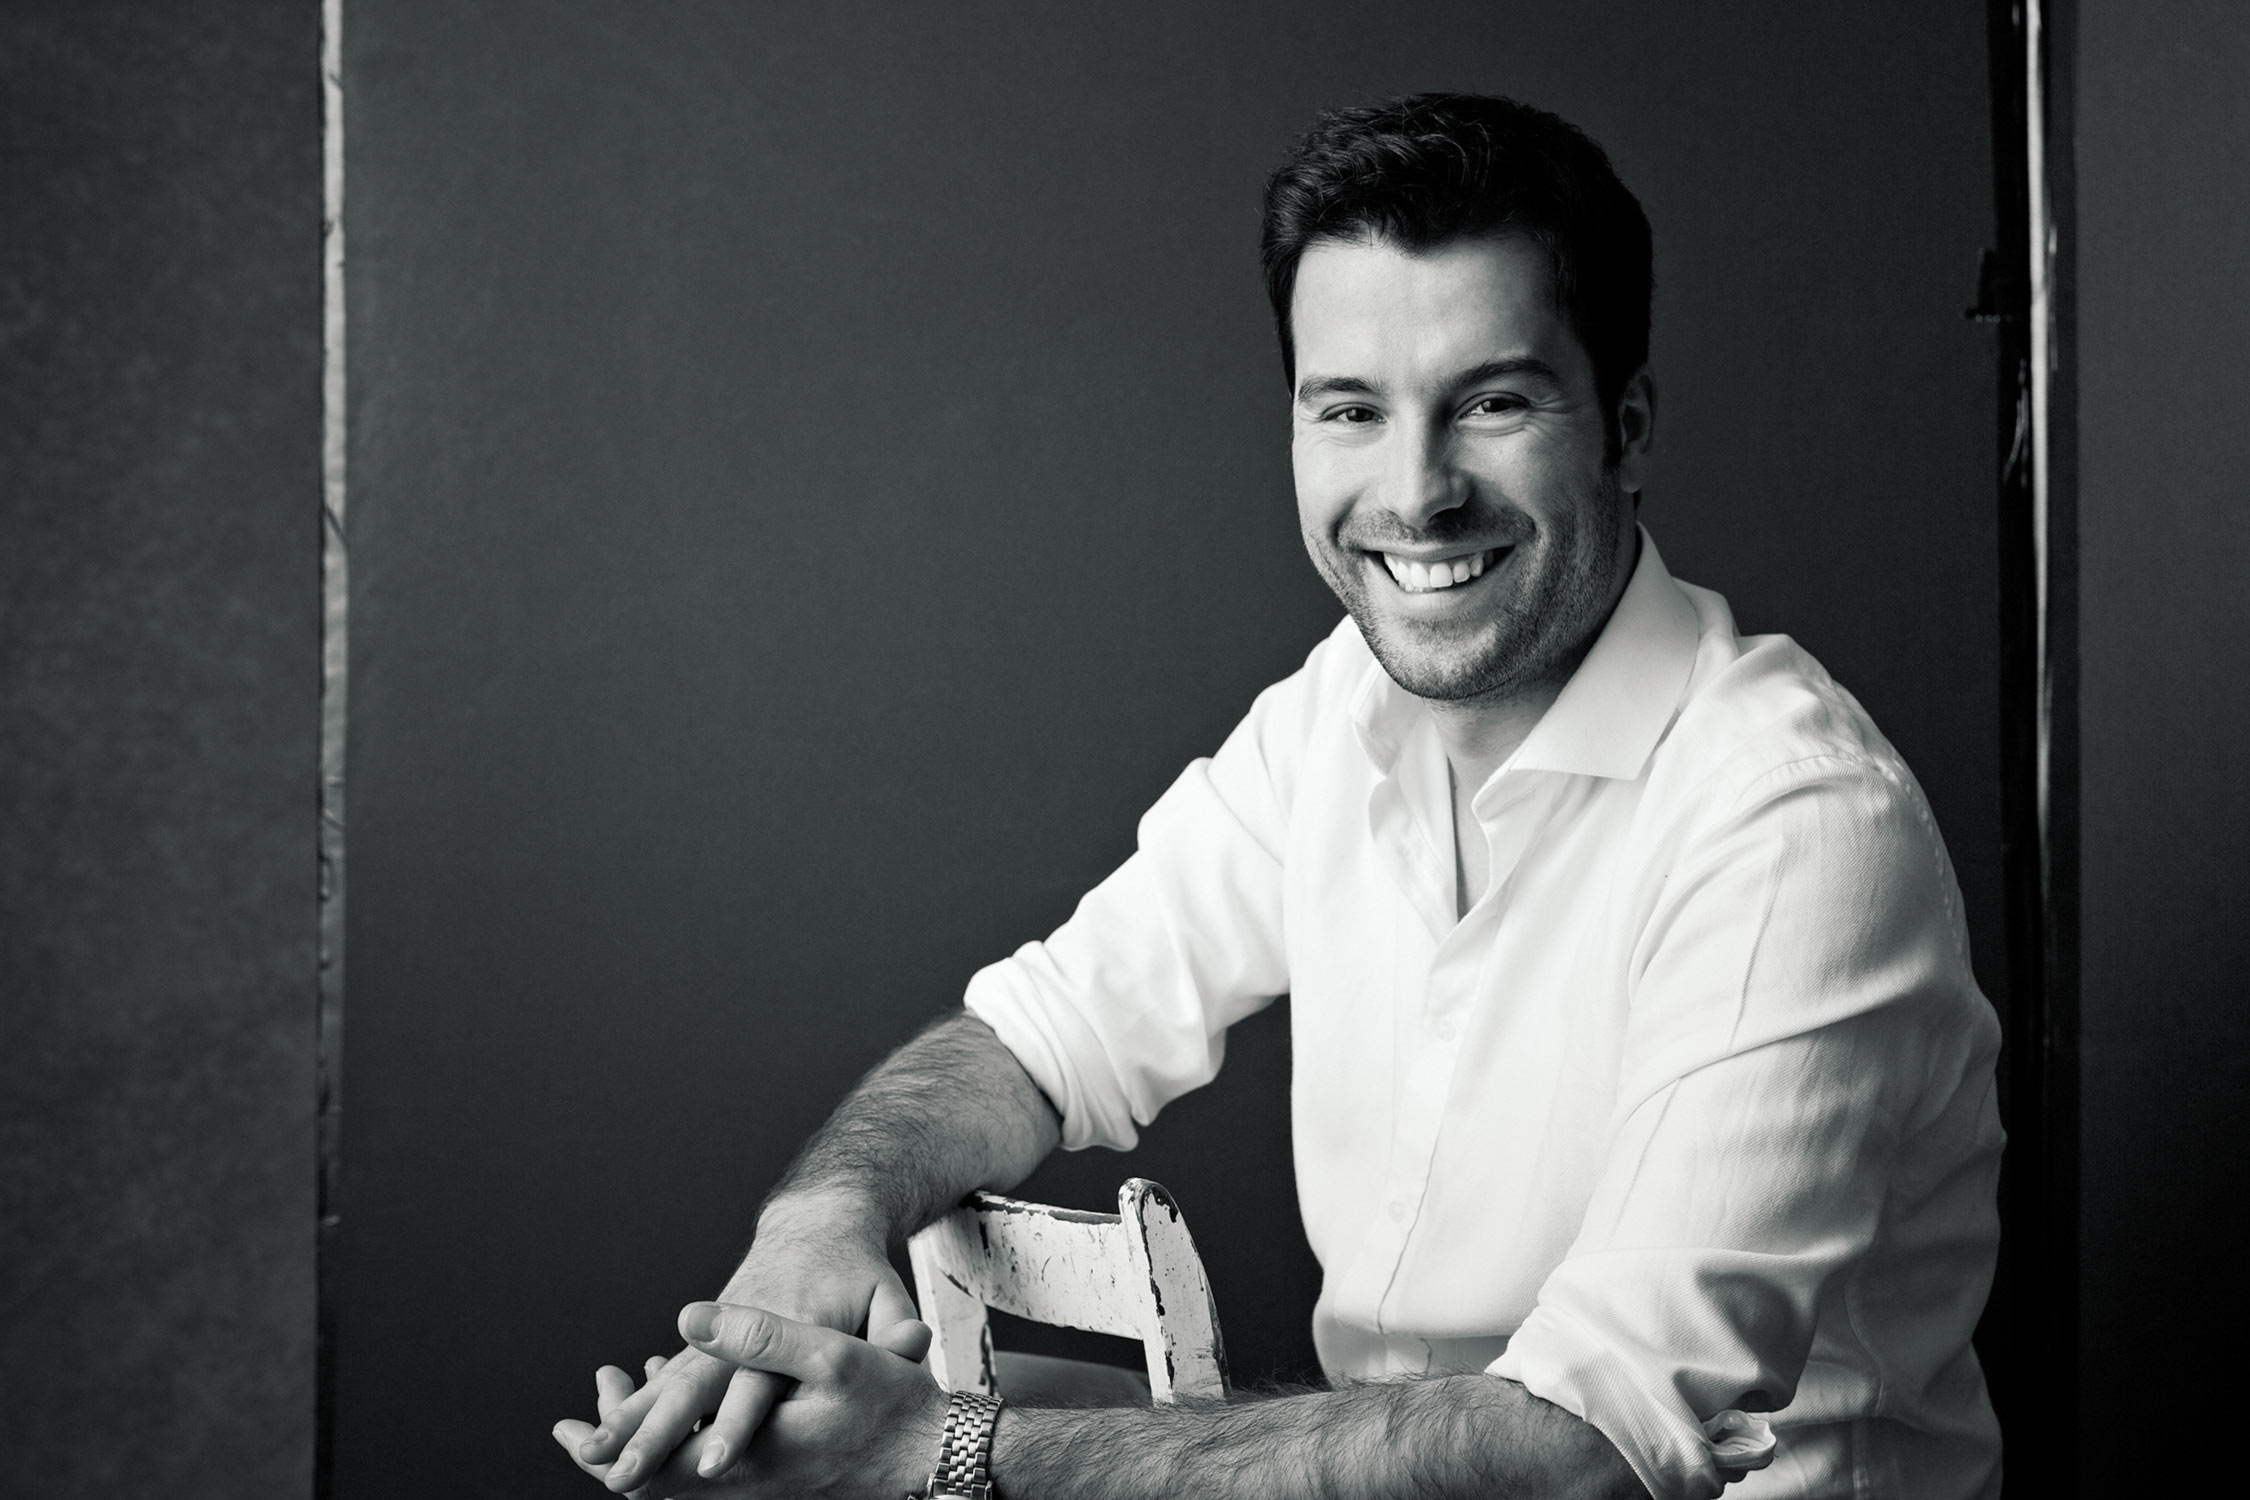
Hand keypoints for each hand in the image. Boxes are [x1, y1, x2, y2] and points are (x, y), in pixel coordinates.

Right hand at [574, 1200, 919, 1489]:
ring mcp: (718, 1335)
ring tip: (589, 1456)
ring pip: (667, 1385)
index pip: (760, 1384)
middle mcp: (744, 1333)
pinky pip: (663, 1379)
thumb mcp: (887, 1293)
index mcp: (789, 1328)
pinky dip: (630, 1405)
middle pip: (697, 1391)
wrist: (815, 1221)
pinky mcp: (705, 1341)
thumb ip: (896, 1327)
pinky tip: (598, 1436)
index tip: (715, 1461)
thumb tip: (911, 1349)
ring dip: (628, 1421)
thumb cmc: (856, 1269)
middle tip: (624, 1476)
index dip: (738, 1425)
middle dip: (659, 1435)